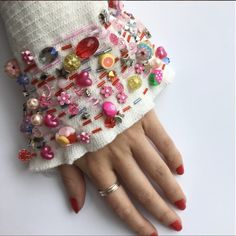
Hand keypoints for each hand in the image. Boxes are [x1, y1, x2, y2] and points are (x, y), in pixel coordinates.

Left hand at [60, 109, 184, 234]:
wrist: (75, 83)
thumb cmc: (67, 118)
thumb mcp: (62, 151)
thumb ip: (70, 180)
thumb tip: (77, 207)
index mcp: (96, 165)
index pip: (119, 202)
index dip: (136, 221)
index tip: (151, 233)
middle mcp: (116, 154)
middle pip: (142, 189)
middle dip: (160, 209)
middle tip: (175, 221)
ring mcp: (131, 135)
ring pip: (156, 168)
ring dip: (171, 187)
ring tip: (181, 201)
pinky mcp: (142, 117)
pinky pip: (162, 139)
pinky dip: (172, 155)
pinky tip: (179, 168)